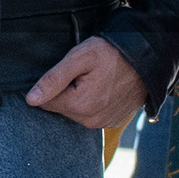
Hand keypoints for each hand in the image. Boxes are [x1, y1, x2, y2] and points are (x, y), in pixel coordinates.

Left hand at [28, 35, 146, 139]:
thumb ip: (53, 79)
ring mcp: (103, 123)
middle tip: (83, 73)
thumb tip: (31, 100)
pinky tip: (103, 87)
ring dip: (79, 96)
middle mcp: (91, 121)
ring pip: (76, 111)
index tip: (67, 71)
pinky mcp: (113, 121)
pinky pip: (91, 114)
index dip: (52, 84)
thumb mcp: (79, 58)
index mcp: (79, 106)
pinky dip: (92, 102)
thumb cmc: (112, 53)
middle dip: (66, 91)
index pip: (46, 102)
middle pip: (61, 107)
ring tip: (95, 78)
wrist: (148, 59)